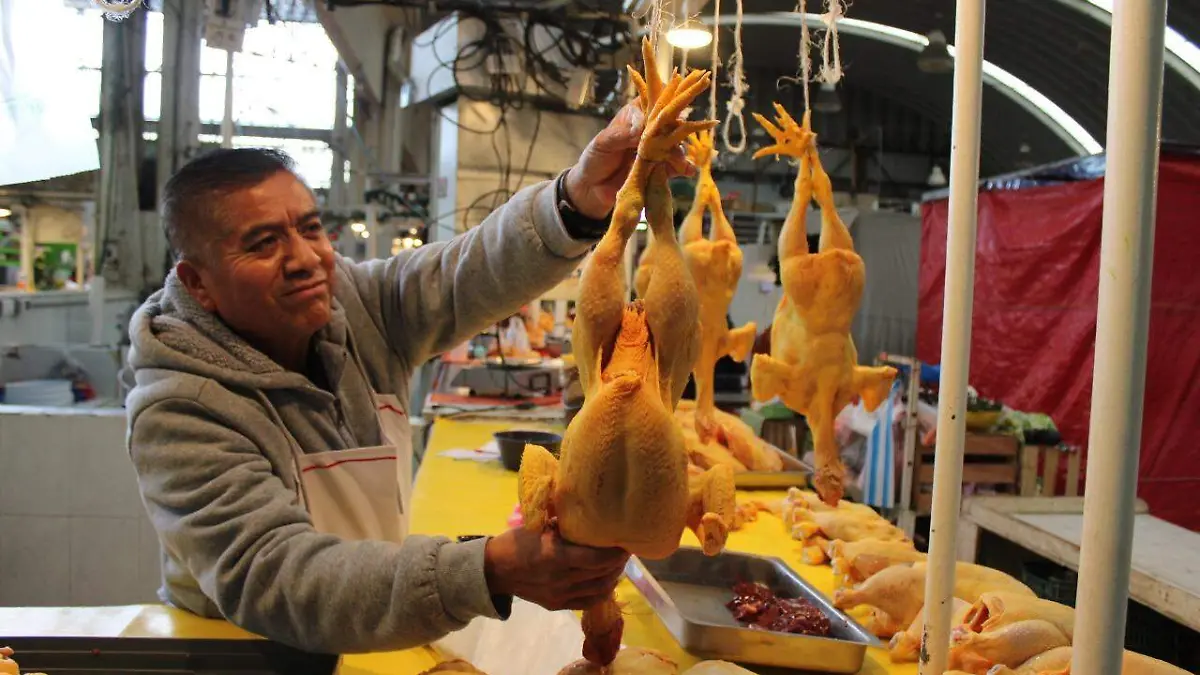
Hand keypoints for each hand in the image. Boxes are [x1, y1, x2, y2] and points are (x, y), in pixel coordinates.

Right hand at [484, 527, 628, 610]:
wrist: (495, 570)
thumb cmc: (518, 541)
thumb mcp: (540, 526)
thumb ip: (565, 524)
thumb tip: (591, 513)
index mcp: (555, 556)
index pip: (597, 558)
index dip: (616, 552)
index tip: (625, 541)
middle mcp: (560, 579)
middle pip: (601, 574)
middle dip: (618, 562)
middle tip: (625, 550)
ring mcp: (559, 595)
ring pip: (598, 590)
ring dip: (613, 577)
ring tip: (618, 564)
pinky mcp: (557, 605)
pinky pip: (588, 602)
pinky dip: (602, 592)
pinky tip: (607, 580)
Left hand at [564, 102, 695, 219]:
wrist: (592, 187)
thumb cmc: (595, 158)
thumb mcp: (603, 143)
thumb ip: (621, 134)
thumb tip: (640, 130)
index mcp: (635, 115)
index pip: (653, 104)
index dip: (663, 106)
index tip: (668, 114)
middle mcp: (648, 129)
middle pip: (669, 124)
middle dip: (675, 131)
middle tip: (676, 139)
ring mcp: (656, 149)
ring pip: (673, 145)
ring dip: (679, 152)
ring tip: (680, 160)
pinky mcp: (659, 168)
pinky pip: (673, 166)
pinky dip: (681, 168)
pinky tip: (687, 170)